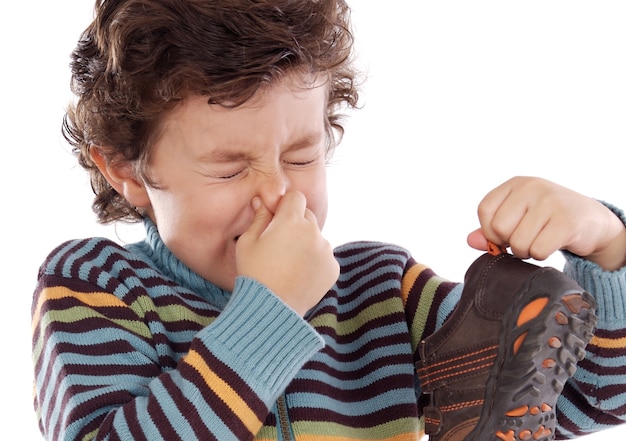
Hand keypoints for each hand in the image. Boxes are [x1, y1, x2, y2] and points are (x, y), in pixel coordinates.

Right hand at [235, 191, 338, 315]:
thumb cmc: (254, 273)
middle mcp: (313, 232)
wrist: (271, 309)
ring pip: (316, 237)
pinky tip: (298, 274)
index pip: (295, 197)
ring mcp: (326, 250)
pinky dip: (314, 261)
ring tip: (288, 264)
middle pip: (307, 216)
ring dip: (306, 243)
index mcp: (291, 221)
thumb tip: (261, 200)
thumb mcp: (247, 242)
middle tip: (279, 244)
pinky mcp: (333, 268)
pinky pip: (324, 256)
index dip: (285, 205)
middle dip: (295, 224)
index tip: (276, 218)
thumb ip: (259, 217)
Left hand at [467, 176, 625, 270]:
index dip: (489, 230)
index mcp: (515, 184)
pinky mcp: (566, 221)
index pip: (484, 210)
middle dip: (509, 243)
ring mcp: (551, 202)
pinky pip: (539, 250)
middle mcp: (532, 187)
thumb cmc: (547, 219)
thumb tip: (470, 240)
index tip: (503, 235)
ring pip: (519, 242)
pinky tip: (551, 244)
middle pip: (499, 228)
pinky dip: (541, 255)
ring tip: (538, 241)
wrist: (592, 220)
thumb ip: (491, 229)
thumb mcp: (518, 216)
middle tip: (524, 240)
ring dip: (526, 251)